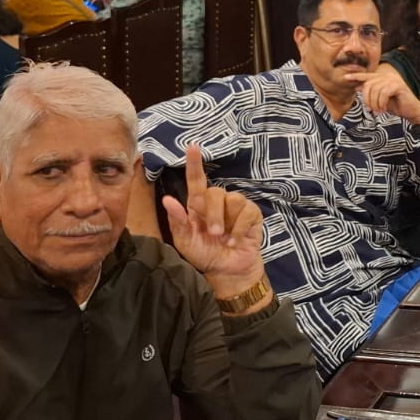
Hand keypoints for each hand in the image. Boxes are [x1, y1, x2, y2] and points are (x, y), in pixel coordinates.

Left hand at [163, 145, 265, 290]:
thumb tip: (167, 199)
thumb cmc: (204, 255)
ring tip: (224, 239)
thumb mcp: (186, 241)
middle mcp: (217, 202)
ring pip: (232, 199)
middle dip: (214, 213)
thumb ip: (178, 221)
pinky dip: (240, 228)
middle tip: (214, 233)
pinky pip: (247, 212)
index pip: (196, 180)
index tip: (192, 146)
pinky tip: (235, 240)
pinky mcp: (252, 215)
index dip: (194, 163)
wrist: (226, 272)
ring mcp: (236, 207)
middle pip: (215, 192)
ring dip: (227, 221)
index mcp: (198, 206)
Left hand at [344, 63, 419, 121]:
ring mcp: (393, 80)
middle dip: (367, 99)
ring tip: (379, 110)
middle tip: (372, 109)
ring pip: (375, 89)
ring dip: (375, 103)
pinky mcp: (398, 85)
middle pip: (368, 84)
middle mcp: (387, 76)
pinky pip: (384, 93)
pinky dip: (381, 103)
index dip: (356, 76)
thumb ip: (370, 93)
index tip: (346, 78)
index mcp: (382, 78)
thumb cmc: (396, 105)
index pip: (367, 76)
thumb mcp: (379, 100)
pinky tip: (384, 109)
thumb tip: (357, 87)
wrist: (412, 111)